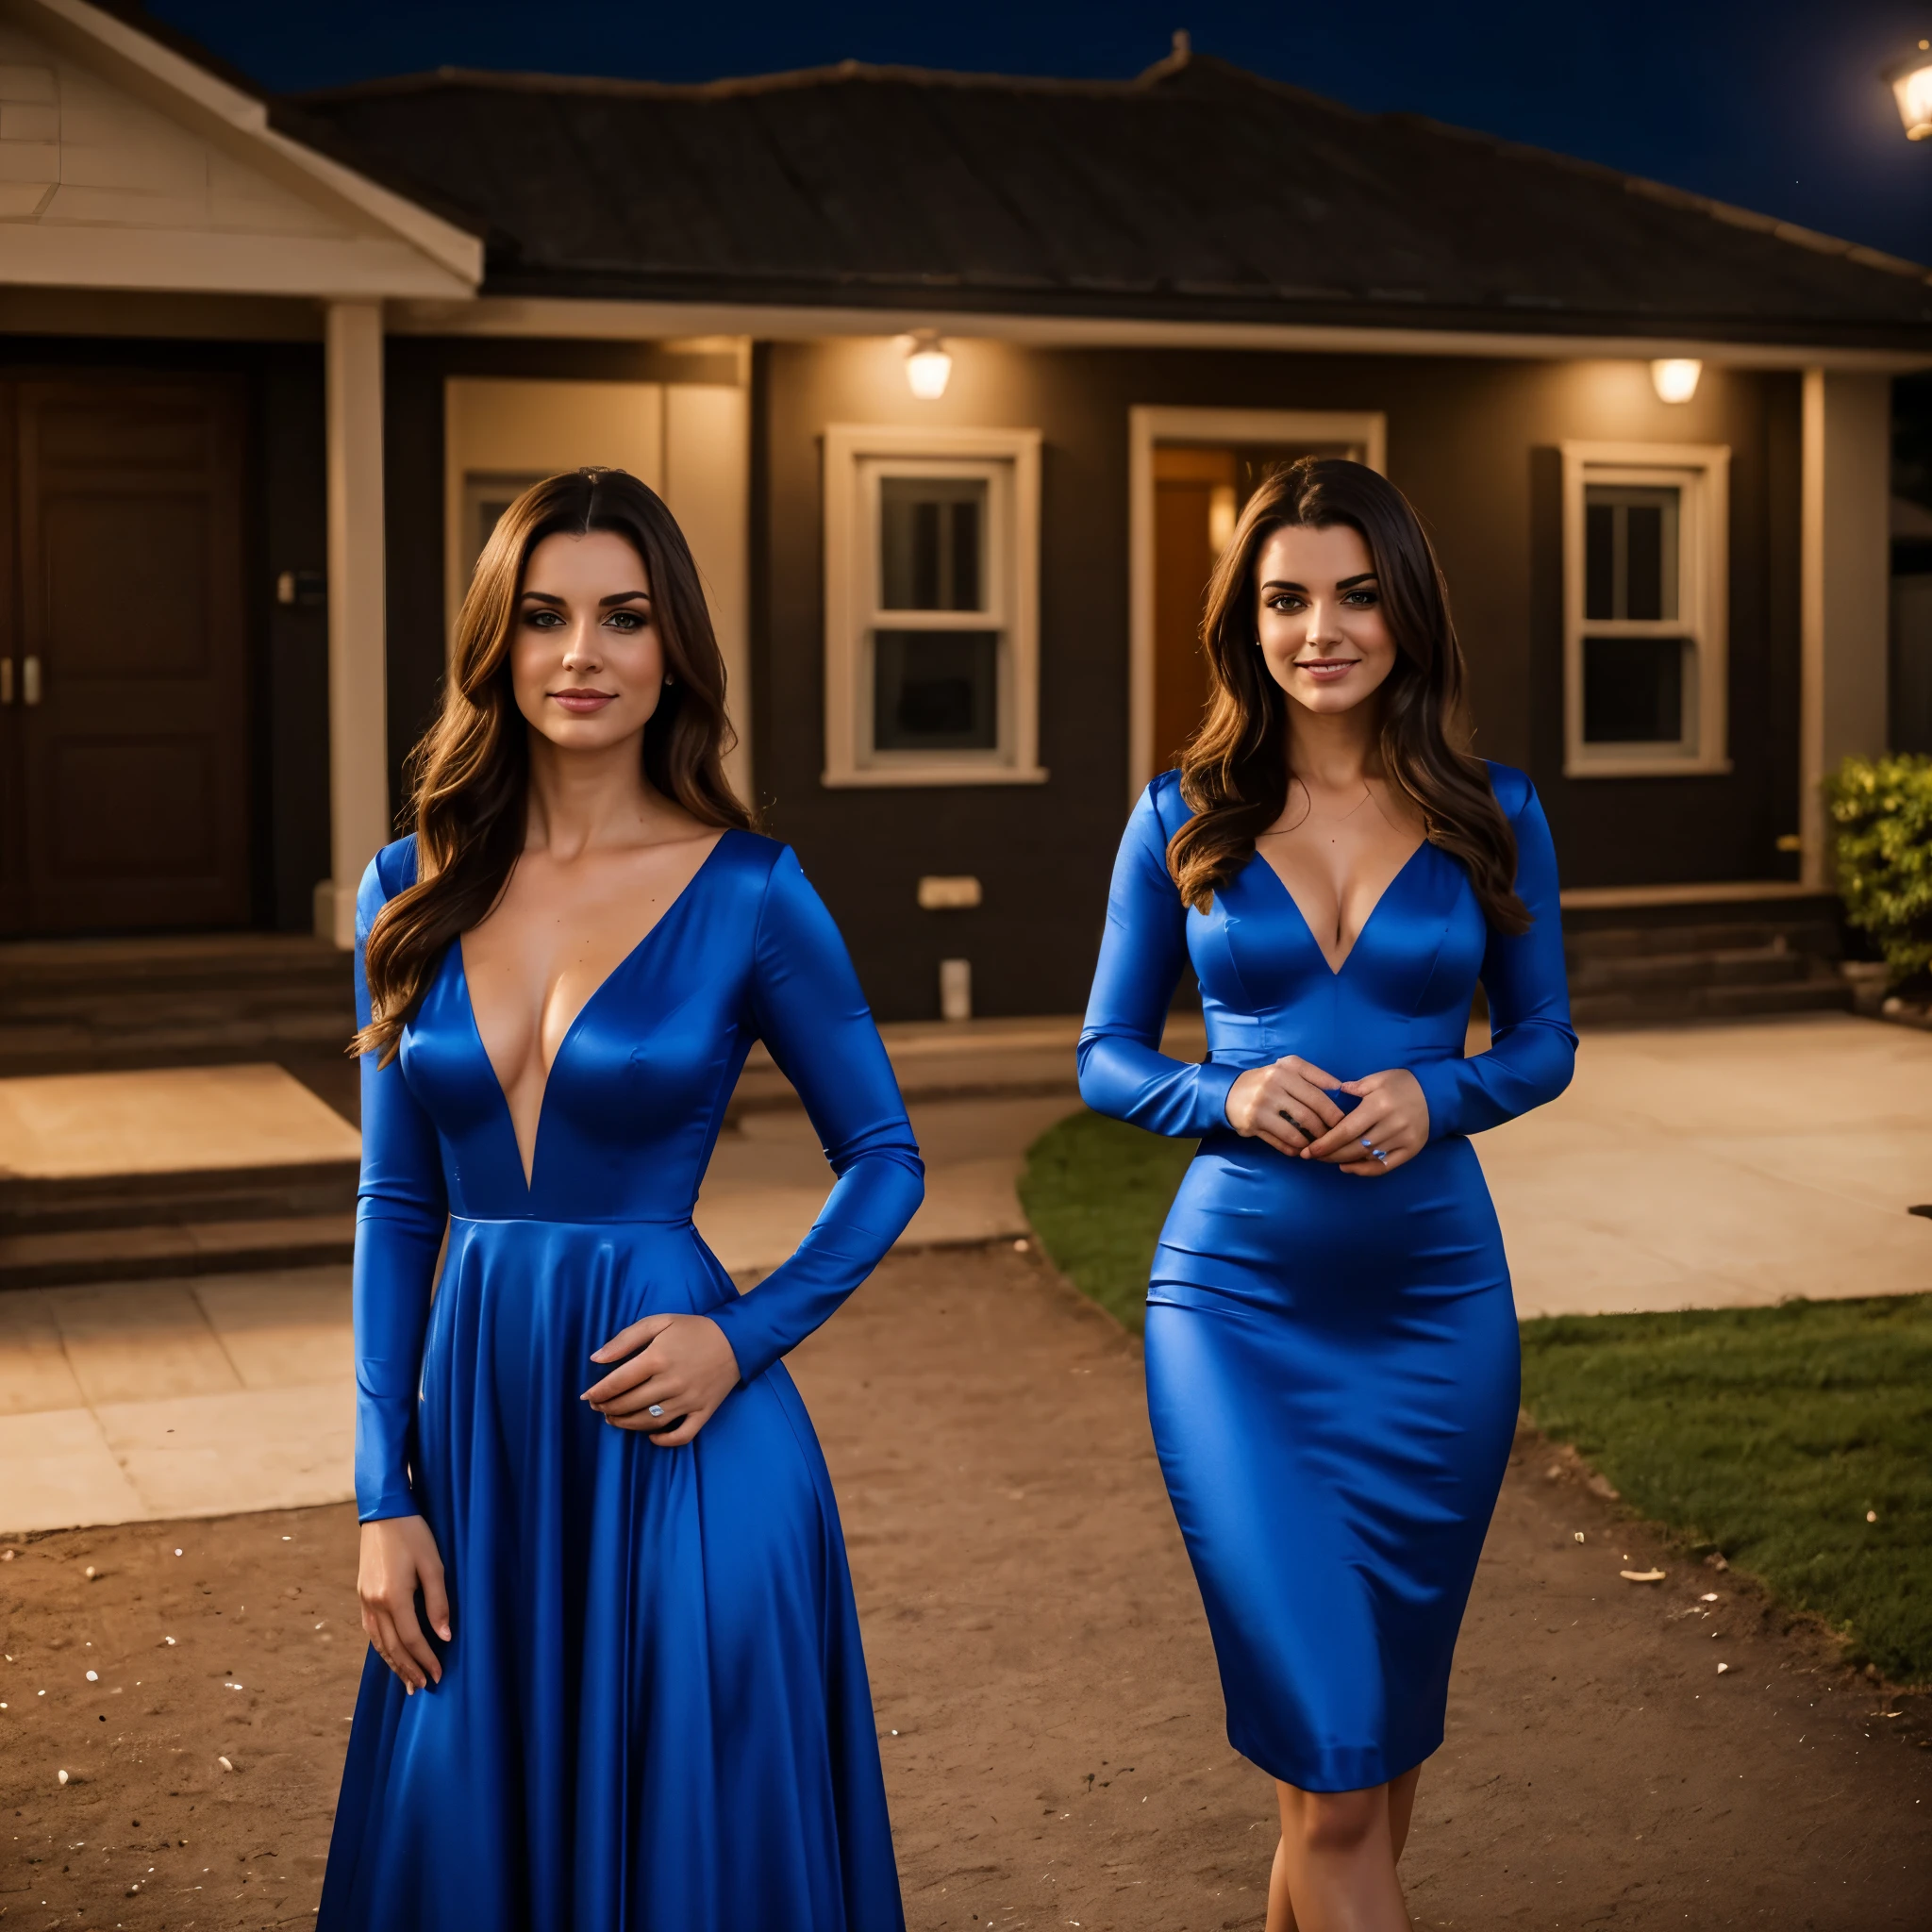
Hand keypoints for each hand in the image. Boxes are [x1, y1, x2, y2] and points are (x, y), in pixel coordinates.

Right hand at [358, 1514, 448, 1692]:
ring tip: (407, 1682)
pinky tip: (390, 1654)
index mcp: (393, 1597)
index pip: (412, 1639)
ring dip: (393, 1663)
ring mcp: (364, 1600)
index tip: (438, 1675)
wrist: (384, 1512)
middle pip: (393, 1647)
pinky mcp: (362, 1595)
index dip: (426, 1659)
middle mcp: (374, 1603)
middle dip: (409, 1669)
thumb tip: (444, 1636)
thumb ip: (439, 1602)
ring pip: (378, 1642)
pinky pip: (370, 1630)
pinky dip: (381, 1647)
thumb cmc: (414, 1535)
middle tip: (422, 1687)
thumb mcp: (434, 1565)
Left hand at [582, 1313, 740, 1446]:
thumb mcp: (658, 1322)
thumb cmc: (693, 1329)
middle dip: (607, 1409)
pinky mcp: (703, 1412)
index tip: (586, 1397)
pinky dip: (664, 1440)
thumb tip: (596, 1359)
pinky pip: (682, 1435)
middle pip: (629, 1404)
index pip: (618, 1382)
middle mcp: (671, 1382)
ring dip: (626, 1424)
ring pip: (649, 1421)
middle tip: (598, 1407)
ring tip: (614, 1420)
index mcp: (657, 1358)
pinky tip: (651, 1436)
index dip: (598, 1392)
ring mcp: (688, 1400)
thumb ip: (625, 1339)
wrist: (737, 1339)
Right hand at [1225, 1054, 1347, 1157]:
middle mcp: (1273, 1084)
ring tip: (1317, 1146)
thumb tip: (1340, 1089)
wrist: (1229, 1092)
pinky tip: (1298, 1150)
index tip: (1343, 1122)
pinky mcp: (1253, 1123)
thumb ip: (1313, 1075)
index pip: (1318, 1093)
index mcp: (1286, 1069)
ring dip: (1310, 1143)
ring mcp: (1261, 1105)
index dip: (1334, 1111)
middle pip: (1309, 1114)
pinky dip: (1293, 1149)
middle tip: (1333, 1139)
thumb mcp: (1287, 1069)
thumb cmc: (1267, 1081)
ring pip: (1296, 1131)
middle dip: (1325, 1130)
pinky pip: (1280, 1142)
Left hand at [1301, 1068, 1429, 1175]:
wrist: (1438, 1093)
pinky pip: (1385, 1167)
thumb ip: (1355, 1087)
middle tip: (1313, 1156)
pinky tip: (1349, 1168)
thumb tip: (1333, 1094)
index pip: (1346, 1131)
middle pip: (1354, 1148)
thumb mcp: (1378, 1078)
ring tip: (1327, 1159)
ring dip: (1344, 1161)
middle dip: (1330, 1154)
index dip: (1326, 1143)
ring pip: (1367, 1158)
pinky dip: (1365, 1170)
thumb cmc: (1403, 1083)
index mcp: (1378, 1106)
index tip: (1309, 1150)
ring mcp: (1402, 1140)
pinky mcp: (1411, 1151)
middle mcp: (1390, 1126)